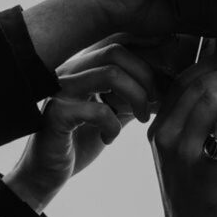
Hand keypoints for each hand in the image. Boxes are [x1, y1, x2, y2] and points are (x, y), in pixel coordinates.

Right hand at [3, 42, 160, 211]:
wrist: (45, 174)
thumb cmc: (81, 141)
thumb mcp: (117, 112)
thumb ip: (136, 95)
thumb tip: (171, 84)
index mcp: (83, 66)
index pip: (120, 41)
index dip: (150, 56)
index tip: (168, 80)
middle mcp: (69, 70)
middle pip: (117, 50)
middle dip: (146, 76)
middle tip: (156, 102)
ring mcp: (60, 89)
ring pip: (110, 73)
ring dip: (136, 96)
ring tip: (142, 119)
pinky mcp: (56, 113)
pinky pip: (98, 109)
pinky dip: (113, 125)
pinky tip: (109, 138)